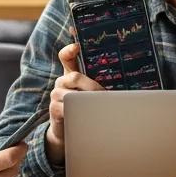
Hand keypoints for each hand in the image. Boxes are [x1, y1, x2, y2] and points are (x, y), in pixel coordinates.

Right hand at [44, 42, 104, 164]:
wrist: (70, 130)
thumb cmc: (84, 107)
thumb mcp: (90, 94)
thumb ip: (98, 86)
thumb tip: (121, 87)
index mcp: (70, 74)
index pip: (66, 57)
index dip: (69, 50)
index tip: (77, 46)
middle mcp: (61, 82)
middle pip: (74, 76)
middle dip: (92, 86)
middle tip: (104, 95)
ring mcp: (56, 94)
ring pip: (71, 93)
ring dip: (87, 100)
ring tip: (99, 107)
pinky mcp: (54, 109)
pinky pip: (66, 107)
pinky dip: (78, 111)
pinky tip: (87, 115)